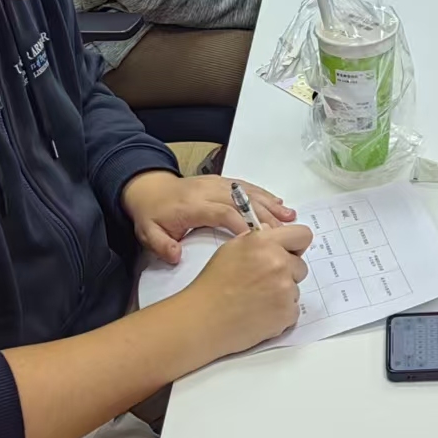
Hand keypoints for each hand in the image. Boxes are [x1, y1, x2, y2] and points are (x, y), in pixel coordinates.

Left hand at [121, 171, 295, 264]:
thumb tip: (176, 255)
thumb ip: (162, 245)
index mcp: (192, 205)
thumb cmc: (153, 215)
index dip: (241, 225)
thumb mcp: (148, 234)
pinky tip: (279, 203)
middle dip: (264, 215)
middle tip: (284, 231)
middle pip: (241, 201)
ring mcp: (216, 184)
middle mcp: (207, 190)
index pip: (221, 212)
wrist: (148, 189)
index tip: (258, 241)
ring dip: (270, 203)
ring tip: (289, 216)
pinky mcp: (221, 182)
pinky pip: (246, 186)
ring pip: (247, 192)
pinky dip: (264, 194)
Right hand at [185, 223, 313, 355]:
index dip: (296, 246)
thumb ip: (257, 238)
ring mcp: (285, 289)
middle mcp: (279, 262)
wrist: (203, 320)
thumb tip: (271, 231)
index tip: (289, 254)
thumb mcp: (231, 249)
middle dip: (287, 273)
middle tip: (262, 283)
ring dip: (281, 295)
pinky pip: (292, 310)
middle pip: (300, 266)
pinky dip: (280, 314)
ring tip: (255, 300)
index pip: (303, 235)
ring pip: (295, 290)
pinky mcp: (286, 313)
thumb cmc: (212, 285)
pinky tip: (259, 314)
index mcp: (265, 242)